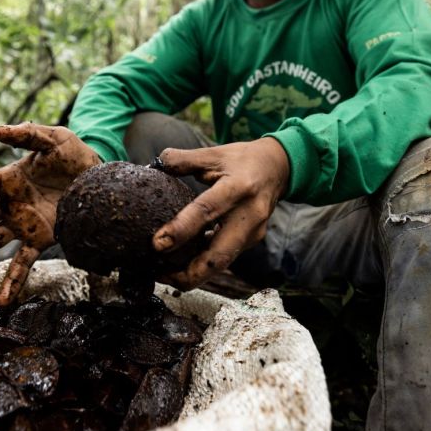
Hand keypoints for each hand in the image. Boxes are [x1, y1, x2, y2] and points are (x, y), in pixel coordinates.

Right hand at [0, 123, 99, 305]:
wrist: (101, 179)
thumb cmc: (75, 155)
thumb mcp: (55, 139)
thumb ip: (28, 134)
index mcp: (6, 180)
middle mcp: (8, 204)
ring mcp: (22, 224)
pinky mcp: (39, 240)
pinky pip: (21, 263)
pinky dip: (11, 281)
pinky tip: (2, 301)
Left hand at [152, 137, 289, 290]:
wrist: (277, 168)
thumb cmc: (242, 160)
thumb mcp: (214, 154)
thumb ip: (183, 160)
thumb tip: (153, 166)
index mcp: (238, 187)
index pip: (206, 211)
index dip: (181, 229)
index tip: (158, 243)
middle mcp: (249, 214)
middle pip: (219, 255)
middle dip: (189, 273)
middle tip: (161, 275)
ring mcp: (253, 232)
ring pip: (222, 263)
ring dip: (194, 275)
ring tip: (165, 275)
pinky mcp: (252, 241)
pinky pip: (225, 257)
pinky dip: (203, 264)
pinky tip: (181, 265)